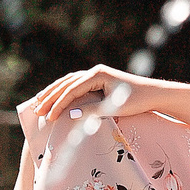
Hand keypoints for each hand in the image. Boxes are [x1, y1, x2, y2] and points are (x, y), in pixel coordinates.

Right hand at [20, 65, 174, 134]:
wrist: (154, 93)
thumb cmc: (137, 101)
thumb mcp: (114, 108)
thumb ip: (92, 111)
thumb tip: (71, 115)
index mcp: (97, 75)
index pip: (71, 90)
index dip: (58, 104)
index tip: (48, 118)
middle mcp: (95, 71)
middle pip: (66, 83)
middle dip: (50, 96)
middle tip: (36, 109)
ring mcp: (97, 75)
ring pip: (69, 82)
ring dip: (54, 92)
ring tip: (39, 102)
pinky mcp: (99, 80)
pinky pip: (76, 84)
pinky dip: (64, 91)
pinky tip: (56, 97)